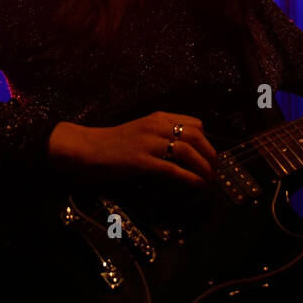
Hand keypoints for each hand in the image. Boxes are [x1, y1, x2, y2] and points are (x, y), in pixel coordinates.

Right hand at [48, 112, 217, 185]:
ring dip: (202, 167)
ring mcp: (148, 143)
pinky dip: (188, 178)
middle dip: (210, 155)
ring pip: (187, 151)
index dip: (206, 141)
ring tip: (208, 180)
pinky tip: (195, 185)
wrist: (87, 148)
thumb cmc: (113, 143)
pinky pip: (172, 169)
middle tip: (215, 170)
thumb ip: (161, 135)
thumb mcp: (141, 131)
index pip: (195, 123)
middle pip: (196, 136)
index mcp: (157, 117)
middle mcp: (155, 126)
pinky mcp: (141, 161)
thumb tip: (185, 151)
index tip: (209, 155)